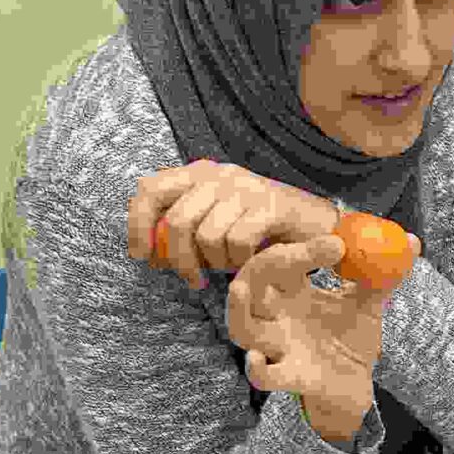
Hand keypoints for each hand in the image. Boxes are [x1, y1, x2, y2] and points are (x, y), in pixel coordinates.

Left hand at [128, 162, 344, 292]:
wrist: (315, 223)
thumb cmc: (260, 229)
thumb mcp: (215, 221)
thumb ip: (183, 227)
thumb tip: (149, 251)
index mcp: (198, 173)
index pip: (150, 190)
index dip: (138, 225)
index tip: (142, 256)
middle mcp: (218, 175)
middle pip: (177, 220)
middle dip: (180, 259)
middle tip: (193, 280)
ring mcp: (245, 188)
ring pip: (207, 235)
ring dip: (216, 262)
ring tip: (230, 266)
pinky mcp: (270, 206)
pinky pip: (238, 240)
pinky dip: (241, 260)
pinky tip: (249, 262)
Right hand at [227, 254, 384, 439]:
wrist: (358, 382)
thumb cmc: (352, 338)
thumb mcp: (369, 304)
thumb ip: (384, 275)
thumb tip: (414, 242)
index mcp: (292, 290)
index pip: (284, 258)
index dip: (305, 249)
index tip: (338, 245)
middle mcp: (277, 314)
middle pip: (251, 281)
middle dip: (263, 264)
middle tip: (289, 257)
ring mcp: (277, 345)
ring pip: (241, 327)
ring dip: (236, 309)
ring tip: (238, 289)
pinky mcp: (288, 376)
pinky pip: (263, 375)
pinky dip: (257, 369)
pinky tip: (257, 360)